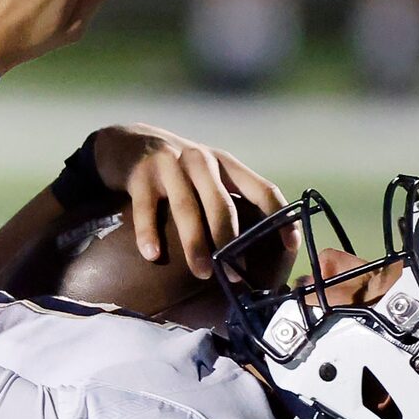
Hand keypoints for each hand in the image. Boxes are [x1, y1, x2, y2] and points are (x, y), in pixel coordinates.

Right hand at [92, 124, 283, 280]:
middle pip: (222, 204)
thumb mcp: (207, 173)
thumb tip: (252, 253)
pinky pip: (147, 209)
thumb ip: (227, 199)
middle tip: (234, 276)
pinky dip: (149, 233)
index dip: (280, 217)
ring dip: (195, 244)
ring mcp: (170, 166)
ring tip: (201, 273)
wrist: (126, 142)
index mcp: (225, 164)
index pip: (262, 189)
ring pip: (187, 209)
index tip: (291, 247)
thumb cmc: (177, 169)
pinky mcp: (141, 175)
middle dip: (231, 244)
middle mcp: (201, 161)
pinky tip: (152, 255)